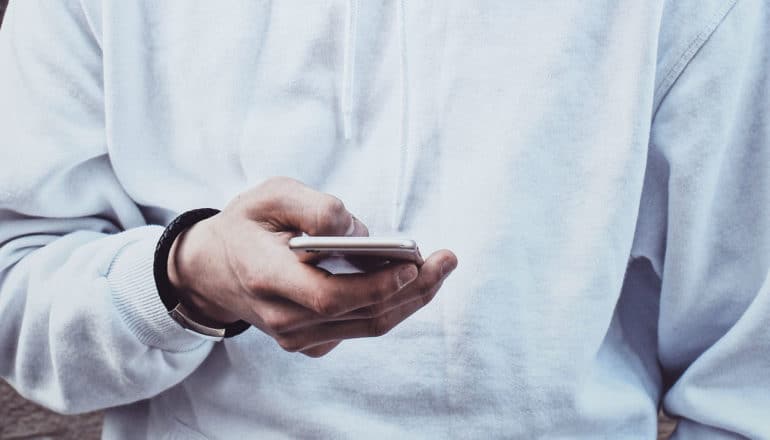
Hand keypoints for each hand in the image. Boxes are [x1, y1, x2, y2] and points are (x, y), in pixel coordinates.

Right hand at [167, 177, 457, 356]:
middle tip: (447, 260)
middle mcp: (283, 318)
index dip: (376, 284)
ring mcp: (296, 336)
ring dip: (410, 299)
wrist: (211, 269)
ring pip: (367, 325)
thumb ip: (314, 206)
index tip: (412, 264)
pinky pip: (359, 327)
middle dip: (413, 289)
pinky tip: (409, 281)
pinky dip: (388, 305)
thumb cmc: (245, 226)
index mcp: (267, 278)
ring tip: (440, 268)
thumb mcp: (270, 196)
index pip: (331, 296)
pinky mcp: (309, 342)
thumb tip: (359, 231)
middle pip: (362, 314)